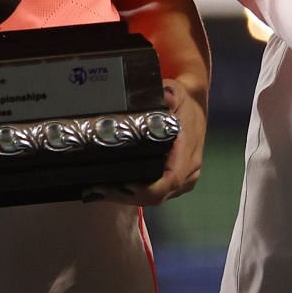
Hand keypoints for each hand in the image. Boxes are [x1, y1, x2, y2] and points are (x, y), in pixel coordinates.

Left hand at [91, 77, 205, 206]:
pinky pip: (155, 195)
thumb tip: (165, 94)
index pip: (169, 181)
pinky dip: (133, 194)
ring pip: (154, 199)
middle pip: (156, 196)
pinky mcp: (176, 183)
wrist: (195, 108)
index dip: (145, 189)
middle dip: (125, 196)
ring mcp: (183, 181)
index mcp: (188, 154)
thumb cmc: (184, 102)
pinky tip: (111, 189)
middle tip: (96, 189)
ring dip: (126, 198)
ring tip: (97, 191)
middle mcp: (188, 173)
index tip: (120, 185)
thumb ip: (171, 94)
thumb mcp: (177, 93)